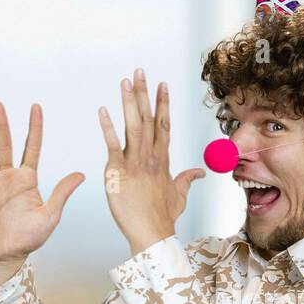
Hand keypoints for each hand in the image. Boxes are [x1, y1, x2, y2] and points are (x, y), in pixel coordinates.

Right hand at [0, 101, 85, 293]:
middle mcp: (8, 177)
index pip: (32, 147)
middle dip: (2, 124)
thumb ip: (62, 192)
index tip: (36, 107)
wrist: (6, 256)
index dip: (34, 128)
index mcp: (28, 180)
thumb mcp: (50, 214)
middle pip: (5, 144)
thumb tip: (81, 174)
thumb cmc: (29, 238)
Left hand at [98, 68, 204, 255]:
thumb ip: (188, 179)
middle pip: (148, 119)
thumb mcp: (179, 195)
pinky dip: (107, 127)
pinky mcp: (118, 171)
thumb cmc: (163, 218)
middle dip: (145, 94)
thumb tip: (200, 172)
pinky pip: (112, 145)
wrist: (152, 233)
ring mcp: (135, 162)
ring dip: (129, 102)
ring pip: (133, 126)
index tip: (162, 84)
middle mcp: (150, 157)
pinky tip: (103, 110)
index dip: (162, 104)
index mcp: (163, 160)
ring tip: (126, 81)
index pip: (163, 125)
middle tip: (140, 71)